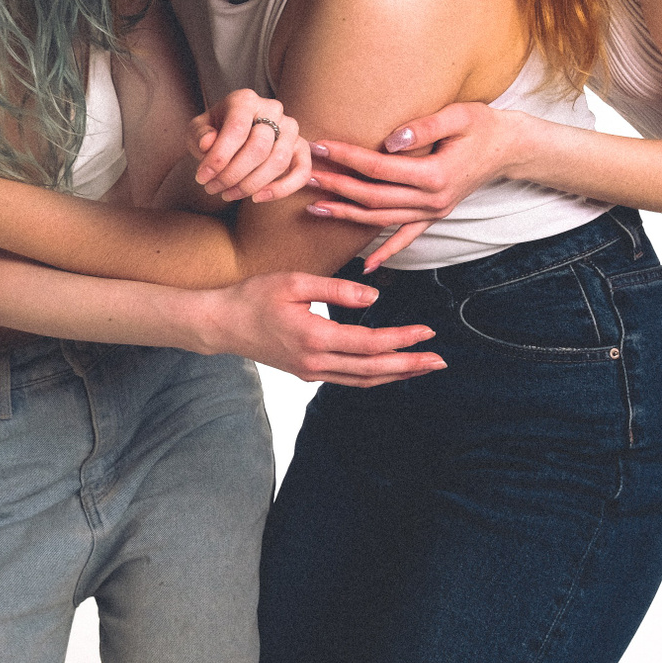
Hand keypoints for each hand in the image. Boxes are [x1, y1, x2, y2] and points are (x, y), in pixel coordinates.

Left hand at [189, 90, 311, 203]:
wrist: (231, 133)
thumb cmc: (214, 131)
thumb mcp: (198, 130)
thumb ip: (200, 134)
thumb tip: (207, 143)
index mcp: (245, 100)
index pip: (237, 129)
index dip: (219, 157)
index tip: (202, 177)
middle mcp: (272, 109)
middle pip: (259, 147)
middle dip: (233, 174)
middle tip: (213, 188)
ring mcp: (290, 128)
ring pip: (278, 161)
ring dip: (251, 185)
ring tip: (228, 194)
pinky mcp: (300, 147)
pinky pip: (301, 172)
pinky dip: (282, 189)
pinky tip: (257, 198)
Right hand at [199, 271, 445, 386]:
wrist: (222, 324)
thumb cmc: (254, 297)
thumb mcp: (294, 282)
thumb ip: (336, 289)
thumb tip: (375, 298)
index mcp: (315, 337)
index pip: (370, 342)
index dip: (402, 338)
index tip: (427, 331)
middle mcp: (315, 361)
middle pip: (373, 369)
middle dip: (410, 364)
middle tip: (440, 359)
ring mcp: (311, 371)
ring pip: (363, 380)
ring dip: (396, 375)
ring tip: (422, 368)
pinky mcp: (306, 372)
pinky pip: (349, 379)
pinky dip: (374, 376)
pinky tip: (389, 370)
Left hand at [305, 103, 523, 266]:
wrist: (511, 148)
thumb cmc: (483, 126)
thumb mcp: (459, 115)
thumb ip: (424, 127)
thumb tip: (390, 140)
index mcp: (434, 174)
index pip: (378, 167)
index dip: (347, 157)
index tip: (321, 146)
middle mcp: (431, 200)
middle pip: (373, 197)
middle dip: (337, 187)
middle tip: (306, 176)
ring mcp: (433, 212)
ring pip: (381, 220)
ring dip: (347, 215)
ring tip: (314, 208)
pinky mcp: (434, 216)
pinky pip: (406, 238)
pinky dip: (386, 253)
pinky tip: (366, 266)